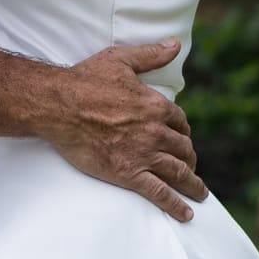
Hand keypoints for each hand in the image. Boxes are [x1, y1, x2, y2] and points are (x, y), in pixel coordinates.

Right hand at [42, 39, 205, 219]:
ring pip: (178, 172)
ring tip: (200, 193)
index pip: (179, 122)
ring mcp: (143, 154)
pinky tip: (186, 213)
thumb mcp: (121, 60)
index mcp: (156, 105)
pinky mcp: (129, 174)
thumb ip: (151, 55)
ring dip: (192, 183)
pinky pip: (159, 193)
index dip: (182, 131)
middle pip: (183, 148)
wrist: (58, 106)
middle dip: (190, 158)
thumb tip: (175, 44)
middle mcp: (155, 131)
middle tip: (191, 166)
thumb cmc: (86, 80)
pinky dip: (176, 205)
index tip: (182, 138)